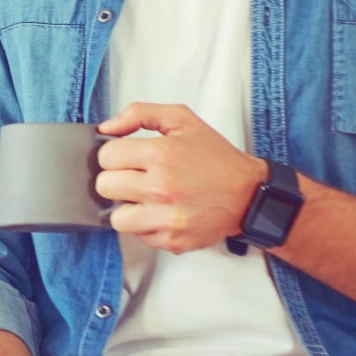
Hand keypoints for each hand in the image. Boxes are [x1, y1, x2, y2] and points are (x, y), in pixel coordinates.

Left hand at [96, 103, 267, 253]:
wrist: (250, 195)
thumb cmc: (216, 158)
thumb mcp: (182, 120)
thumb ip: (139, 114)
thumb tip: (106, 128)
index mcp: (160, 155)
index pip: (106, 156)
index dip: (115, 154)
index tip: (128, 157)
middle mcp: (161, 188)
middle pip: (105, 186)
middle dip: (117, 179)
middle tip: (135, 177)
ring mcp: (167, 218)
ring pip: (116, 217)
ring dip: (127, 207)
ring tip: (145, 198)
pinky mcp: (172, 240)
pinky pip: (138, 236)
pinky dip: (146, 225)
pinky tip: (162, 212)